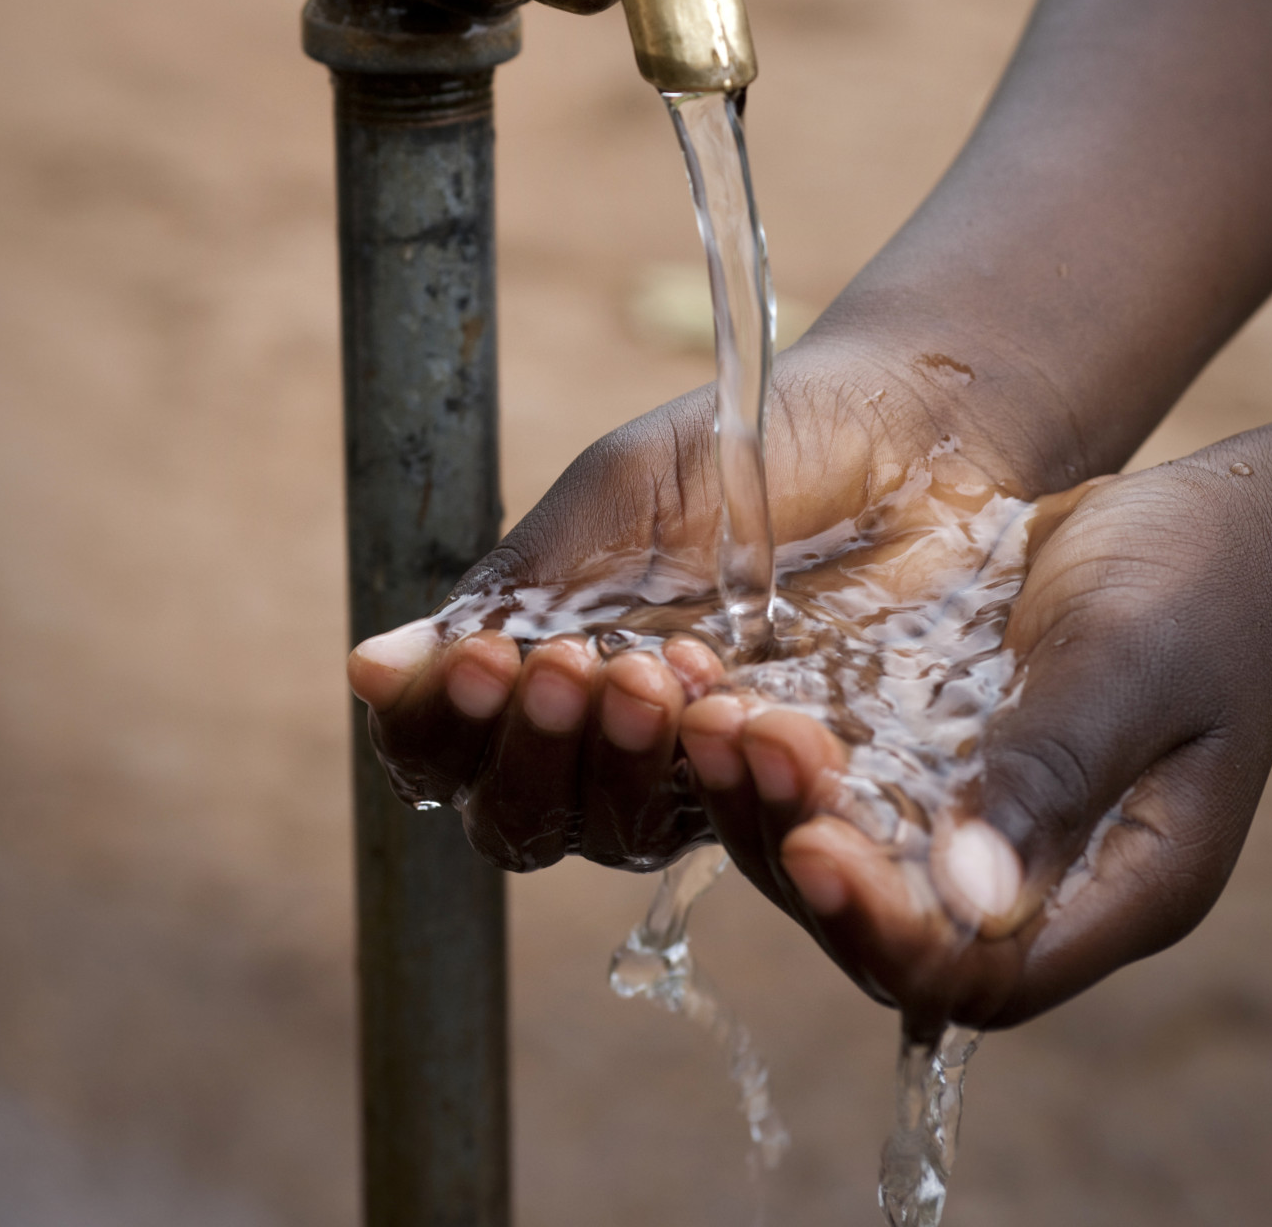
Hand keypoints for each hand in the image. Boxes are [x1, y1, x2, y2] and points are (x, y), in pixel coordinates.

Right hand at [347, 323, 1064, 873]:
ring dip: (625, 766)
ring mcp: (699, 778)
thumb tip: (371, 669)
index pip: (447, 752)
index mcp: (537, 673)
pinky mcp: (801, 796)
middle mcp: (605, 747)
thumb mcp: (617, 502)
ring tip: (662, 675)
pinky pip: (753, 831)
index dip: (443, 728)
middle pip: (521, 820)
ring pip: (618, 837)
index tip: (476, 661)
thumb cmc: (739, 458)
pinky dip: (740, 784)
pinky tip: (756, 721)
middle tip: (579, 668)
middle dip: (534, 748)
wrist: (899, 434)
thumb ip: (514, 594)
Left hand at [680, 438, 1271, 1035]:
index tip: (814, 846)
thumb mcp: (1131, 665)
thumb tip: (967, 899)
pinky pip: (840, 776)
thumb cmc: (1201, 588)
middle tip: (733, 746)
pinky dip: (774, 738)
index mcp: (1113, 888)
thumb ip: (1053, 773)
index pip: (977, 974)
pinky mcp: (935, 756)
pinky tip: (714, 678)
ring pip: (847, 850)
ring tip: (703, 710)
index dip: (885, 931)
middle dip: (795, 846)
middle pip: (888, 925)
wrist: (1222, 523)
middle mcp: (1034, 879)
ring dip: (764, 793)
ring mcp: (978, 819)